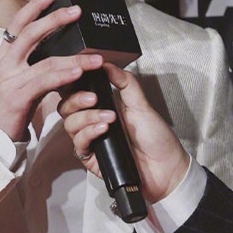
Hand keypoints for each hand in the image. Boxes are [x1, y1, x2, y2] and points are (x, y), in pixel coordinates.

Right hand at [0, 0, 103, 141]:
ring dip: (73, 56)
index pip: (18, 24)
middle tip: (76, 11)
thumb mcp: (13, 76)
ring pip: (44, 60)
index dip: (35, 7)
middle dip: (54, 19)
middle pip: (30, 33)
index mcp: (4, 55)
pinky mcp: (18, 97)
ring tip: (95, 57)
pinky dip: (63, 75)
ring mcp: (11, 79)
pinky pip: (44, 82)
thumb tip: (54, 47)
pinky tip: (78, 72)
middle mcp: (5, 63)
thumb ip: (29, 61)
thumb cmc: (6, 105)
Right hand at [58, 64, 189, 202]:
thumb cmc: (156, 137)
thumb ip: (125, 82)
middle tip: (93, 98)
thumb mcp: (141, 103)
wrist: (165, 168)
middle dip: (76, 100)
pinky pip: (79, 144)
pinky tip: (103, 129)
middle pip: (67, 107)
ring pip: (70, 124)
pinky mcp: (91, 157)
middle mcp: (93, 121)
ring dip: (87, 118)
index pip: (77, 91)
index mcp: (103, 105)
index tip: (79, 74)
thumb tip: (107, 64)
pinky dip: (89, 133)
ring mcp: (91, 139)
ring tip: (109, 118)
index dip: (73, 83)